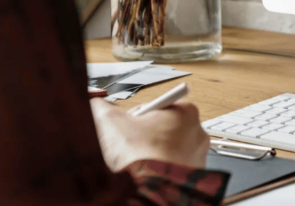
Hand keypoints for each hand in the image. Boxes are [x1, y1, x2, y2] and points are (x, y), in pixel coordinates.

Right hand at [90, 98, 209, 170]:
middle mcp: (198, 134)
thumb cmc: (135, 157)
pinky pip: (172, 168)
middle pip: (165, 127)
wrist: (145, 191)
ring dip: (152, 152)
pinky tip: (145, 173)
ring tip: (137, 161)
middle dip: (146, 135)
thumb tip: (95, 103)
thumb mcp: (110, 120)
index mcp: (187, 112)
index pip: (159, 106)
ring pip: (169, 149)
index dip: (139, 117)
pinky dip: (159, 169)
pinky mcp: (192, 177)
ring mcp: (197, 157)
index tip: (130, 126)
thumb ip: (101, 106)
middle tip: (130, 144)